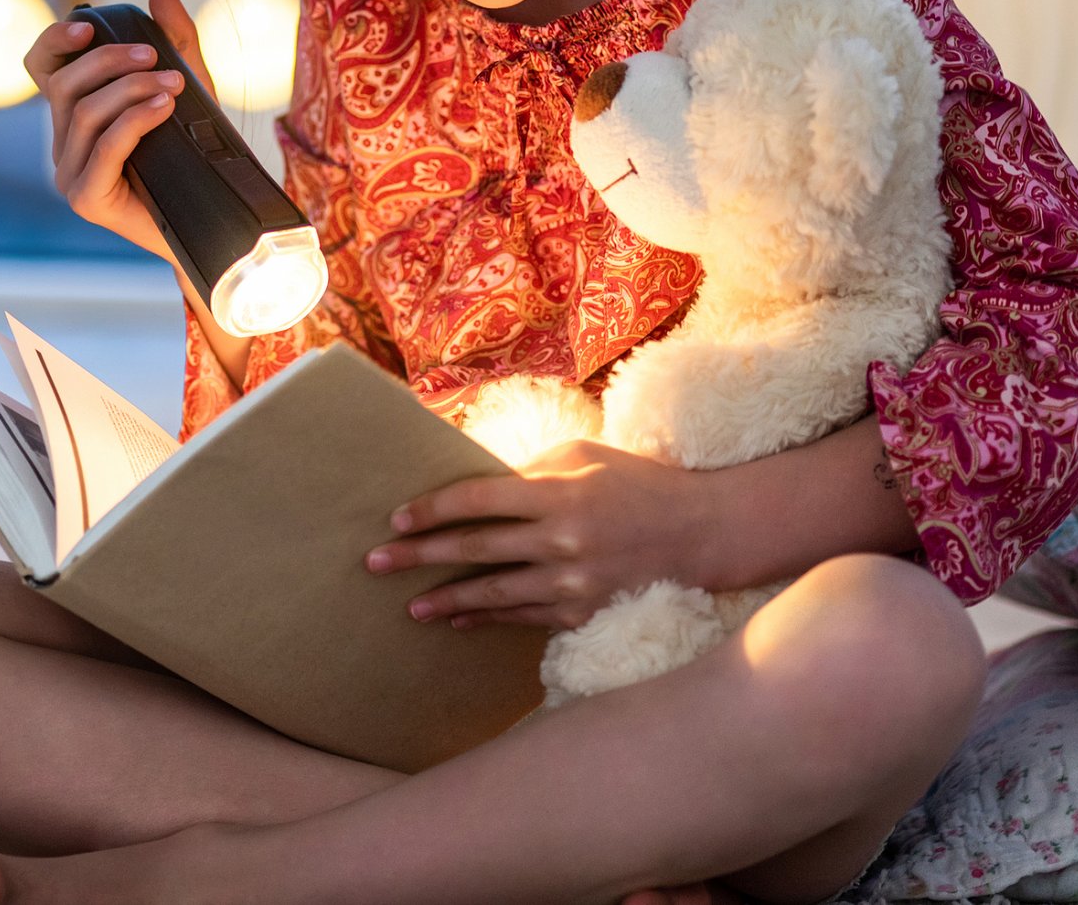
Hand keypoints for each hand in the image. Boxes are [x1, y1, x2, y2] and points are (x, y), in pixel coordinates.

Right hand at [23, 0, 213, 264]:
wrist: (212, 219)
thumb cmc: (195, 153)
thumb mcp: (189, 87)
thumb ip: (176, 40)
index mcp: (73, 114)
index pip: (41, 67)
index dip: (55, 41)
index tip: (89, 24)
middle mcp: (63, 143)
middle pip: (65, 86)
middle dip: (109, 62)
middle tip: (155, 56)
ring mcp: (69, 173)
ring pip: (85, 113)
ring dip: (130, 89)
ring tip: (173, 84)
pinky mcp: (86, 198)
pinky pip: (105, 147)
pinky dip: (134, 120)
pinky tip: (164, 107)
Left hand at [363, 439, 715, 629]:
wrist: (702, 531)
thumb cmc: (634, 482)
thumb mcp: (581, 456)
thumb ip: (526, 471)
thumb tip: (471, 483)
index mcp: (558, 491)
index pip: (478, 500)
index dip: (432, 509)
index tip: (397, 518)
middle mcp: (563, 540)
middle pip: (474, 549)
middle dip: (418, 557)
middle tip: (374, 563)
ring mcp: (575, 583)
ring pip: (494, 594)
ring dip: (445, 600)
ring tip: (409, 606)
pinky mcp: (586, 613)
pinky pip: (524, 618)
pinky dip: (487, 619)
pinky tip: (458, 620)